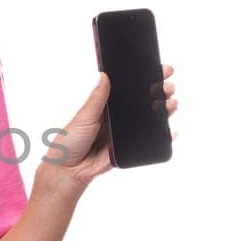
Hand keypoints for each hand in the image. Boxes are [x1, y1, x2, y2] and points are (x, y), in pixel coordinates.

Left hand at [47, 64, 178, 187]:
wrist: (68, 170)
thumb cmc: (69, 141)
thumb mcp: (84, 117)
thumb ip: (97, 99)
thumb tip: (103, 75)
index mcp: (106, 106)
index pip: (129, 89)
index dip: (146, 79)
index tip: (162, 70)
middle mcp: (117, 118)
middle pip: (143, 103)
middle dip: (159, 92)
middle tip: (168, 87)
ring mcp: (124, 133)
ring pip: (148, 120)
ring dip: (164, 112)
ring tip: (172, 104)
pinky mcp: (128, 149)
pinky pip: (148, 141)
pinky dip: (162, 137)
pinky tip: (172, 131)